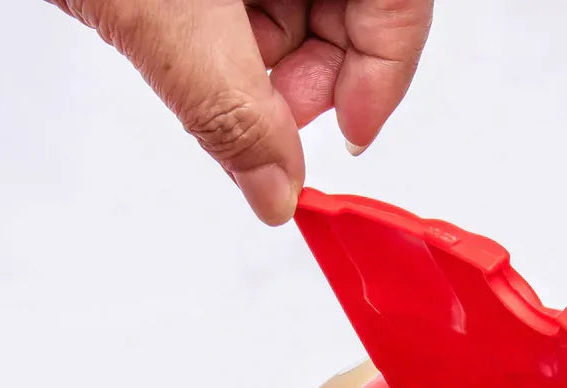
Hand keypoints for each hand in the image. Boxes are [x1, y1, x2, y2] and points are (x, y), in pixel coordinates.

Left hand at [51, 0, 432, 224]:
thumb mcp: (167, 18)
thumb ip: (230, 114)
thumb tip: (276, 190)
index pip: (400, 3)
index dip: (382, 78)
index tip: (350, 137)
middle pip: (354, 10)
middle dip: (309, 77)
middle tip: (262, 118)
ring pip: (305, 6)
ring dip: (263, 59)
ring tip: (201, 58)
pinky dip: (232, 30)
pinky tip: (192, 33)